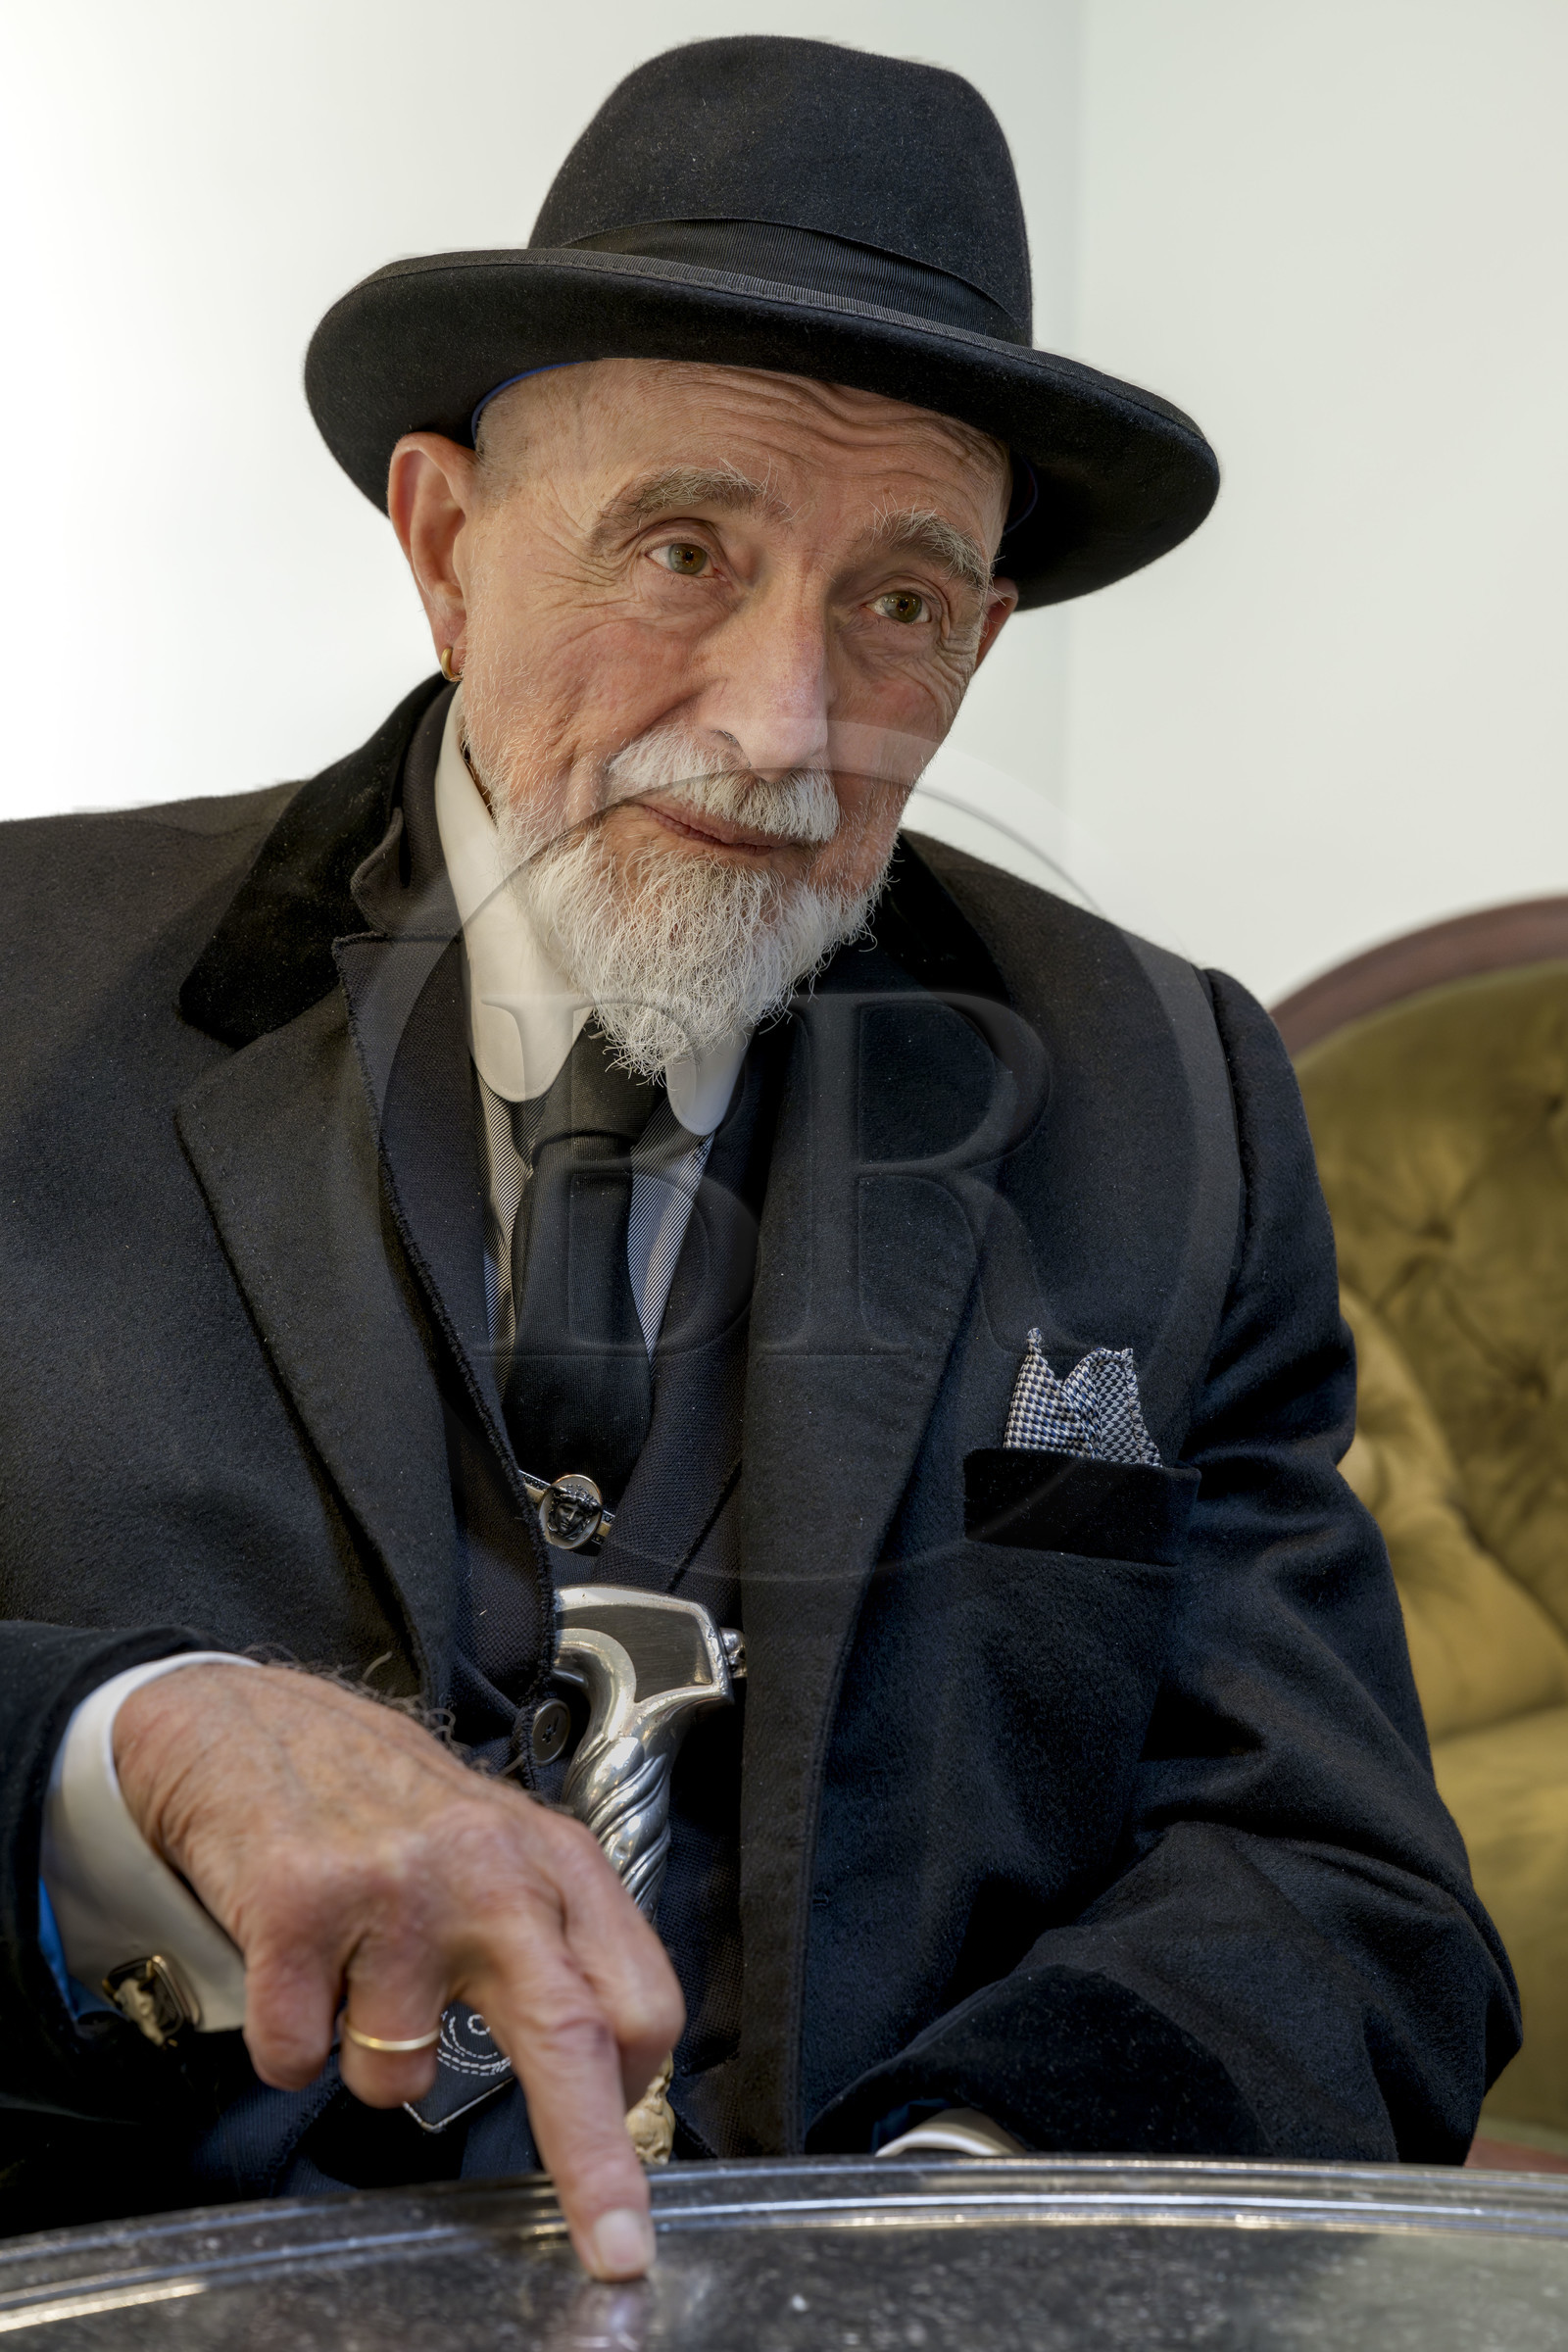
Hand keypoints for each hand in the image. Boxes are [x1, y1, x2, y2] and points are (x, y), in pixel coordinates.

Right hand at [114, 1662, 681, 2279]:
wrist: (257, 1728)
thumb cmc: (388, 1807)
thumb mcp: (505, 1851)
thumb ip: (558, 1947)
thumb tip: (612, 2082)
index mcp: (558, 1863)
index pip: (640, 1997)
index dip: (632, 2093)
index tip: (627, 2166)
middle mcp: (492, 1871)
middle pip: (568, 2034)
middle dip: (595, 2160)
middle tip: (615, 2243)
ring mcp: (397, 1888)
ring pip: (402, 2079)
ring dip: (371, 2059)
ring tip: (357, 1969)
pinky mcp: (302, 1906)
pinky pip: (302, 2059)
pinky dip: (290, 2043)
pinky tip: (297, 1964)